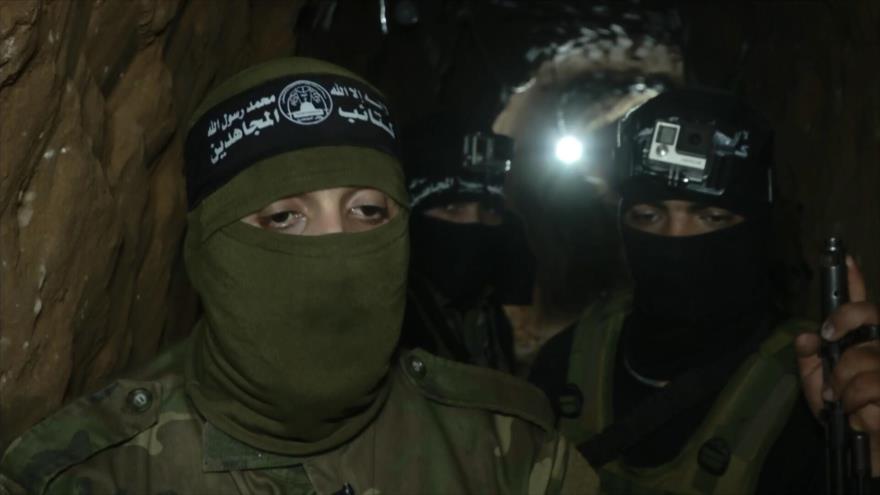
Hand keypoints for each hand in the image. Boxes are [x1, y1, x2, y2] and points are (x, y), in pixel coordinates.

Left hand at [796, 256, 879, 474]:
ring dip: (845, 388)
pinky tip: (858, 420)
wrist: (868, 454)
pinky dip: (858, 412)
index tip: (842, 259)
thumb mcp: (817, 387)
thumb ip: (809, 361)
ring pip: (867, 362)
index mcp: (864, 344)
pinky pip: (873, 396)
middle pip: (870, 319)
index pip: (863, 306)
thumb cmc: (846, 416)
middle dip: (842, 337)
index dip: (854, 279)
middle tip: (830, 359)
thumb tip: (806, 336)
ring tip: (842, 403)